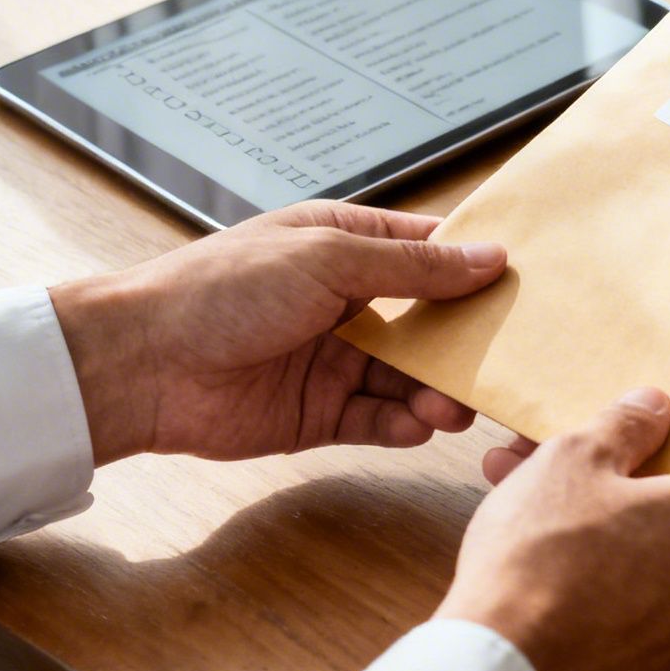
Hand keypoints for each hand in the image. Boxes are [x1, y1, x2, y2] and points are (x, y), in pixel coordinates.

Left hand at [50, 201, 507, 465]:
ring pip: (412, 377)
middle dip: (467, 342)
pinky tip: (419, 425)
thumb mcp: (328, 260)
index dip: (476, 266)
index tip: (527, 285)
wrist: (142, 364)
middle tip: (505, 362)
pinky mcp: (321, 414)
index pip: (428, 252)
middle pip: (431, 322)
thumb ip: (414, 269)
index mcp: (346, 245)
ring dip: (439, 390)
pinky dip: (405, 424)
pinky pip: (380, 420)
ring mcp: (335, 360)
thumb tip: (491, 257)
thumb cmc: (223, 290)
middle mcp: (347, 301)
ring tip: (455, 406)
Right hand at [436, 388, 669, 670]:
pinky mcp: (664, 669)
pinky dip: (622, 580)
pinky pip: (655, 606)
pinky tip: (556, 561)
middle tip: (601, 463)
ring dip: (628, 529)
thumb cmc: (545, 554)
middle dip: (658, 484)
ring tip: (552, 506)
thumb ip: (626, 424)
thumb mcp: (576, 458)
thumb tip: (655, 408)